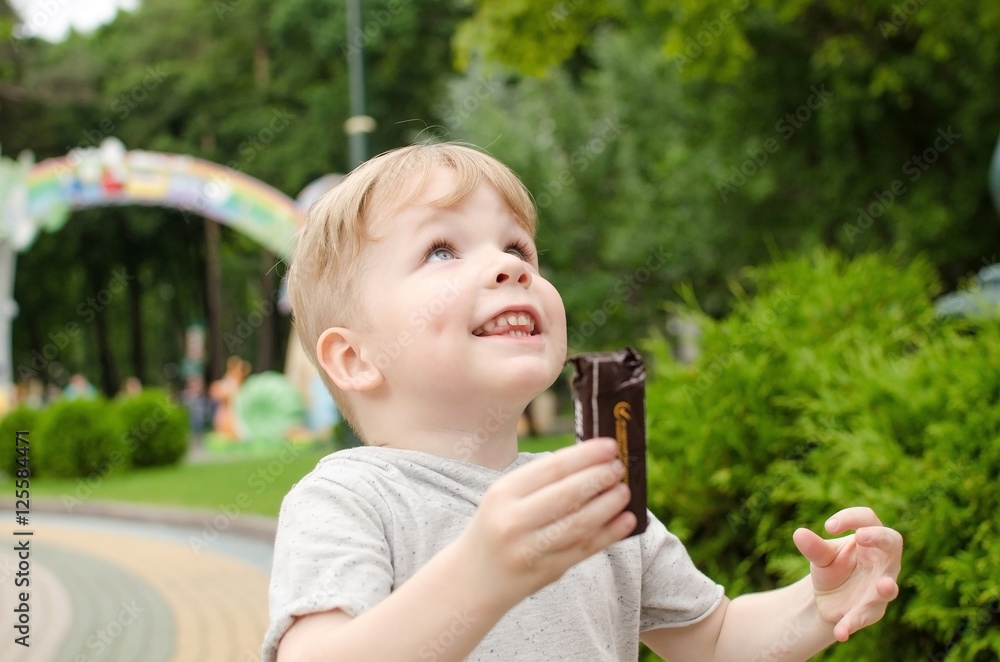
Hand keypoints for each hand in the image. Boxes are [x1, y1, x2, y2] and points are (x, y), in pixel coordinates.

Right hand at [457, 438, 634, 605]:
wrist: (471, 580)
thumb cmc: (494, 528)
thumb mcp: (503, 497)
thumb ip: (541, 482)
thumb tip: (590, 461)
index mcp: (503, 493)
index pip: (552, 468)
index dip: (586, 455)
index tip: (610, 446)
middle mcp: (514, 520)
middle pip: (568, 494)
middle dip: (599, 478)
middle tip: (620, 467)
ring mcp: (530, 549)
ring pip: (579, 523)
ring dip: (608, 505)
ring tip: (624, 492)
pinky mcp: (545, 572)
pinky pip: (584, 549)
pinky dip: (609, 534)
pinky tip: (627, 521)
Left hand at [792, 507, 902, 641]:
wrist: (827, 598)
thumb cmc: (831, 568)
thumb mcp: (821, 557)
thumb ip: (814, 547)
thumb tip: (799, 533)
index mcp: (869, 540)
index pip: (869, 519)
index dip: (851, 517)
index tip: (827, 527)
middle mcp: (881, 561)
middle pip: (892, 543)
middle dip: (879, 539)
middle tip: (862, 537)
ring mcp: (880, 586)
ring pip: (888, 585)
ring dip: (886, 587)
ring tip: (883, 587)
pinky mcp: (871, 610)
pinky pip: (865, 616)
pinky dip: (852, 623)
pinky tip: (841, 633)